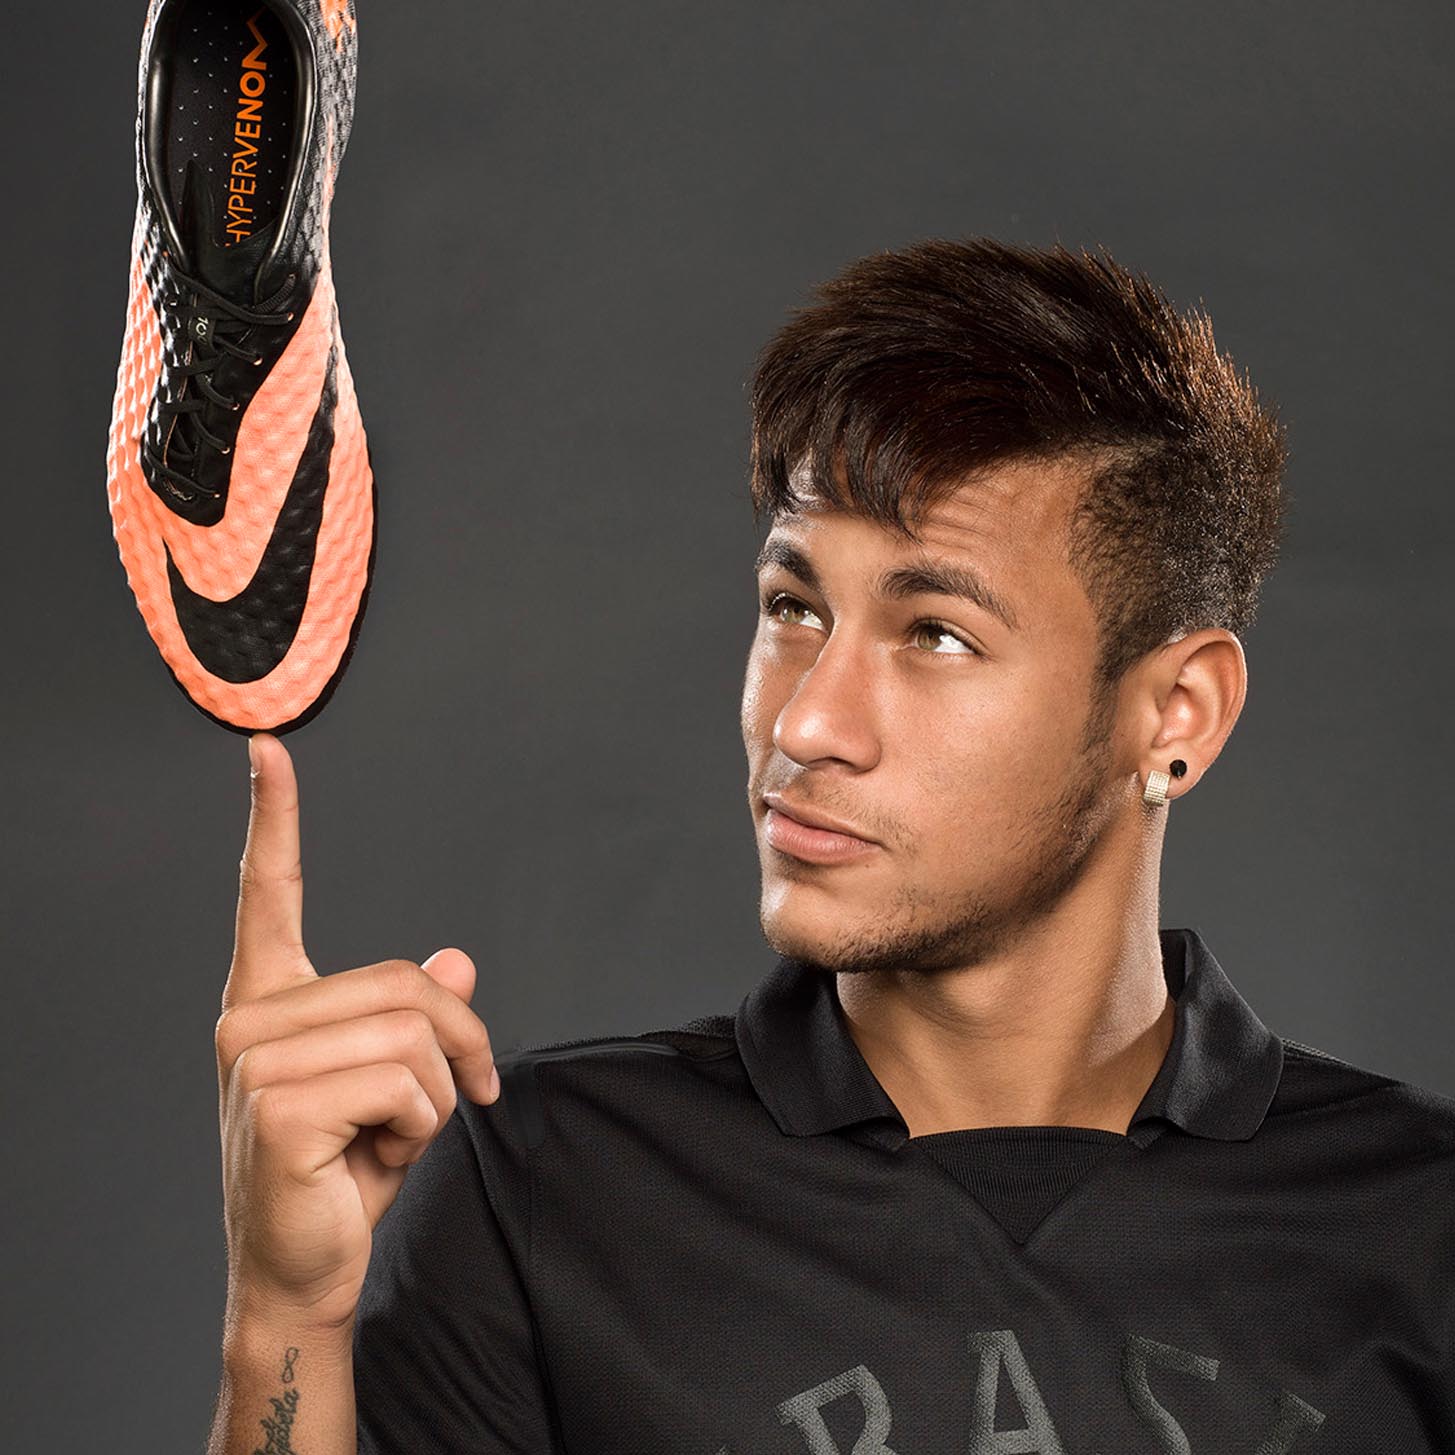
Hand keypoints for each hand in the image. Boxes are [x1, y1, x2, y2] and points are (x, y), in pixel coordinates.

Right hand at [214, 732, 498, 1331]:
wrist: (303, 1272)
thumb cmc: (343, 1175)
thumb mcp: (395, 1085)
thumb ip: (416, 1017)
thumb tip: (456, 962)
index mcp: (270, 1001)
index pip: (267, 894)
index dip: (272, 820)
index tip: (267, 750)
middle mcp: (250, 1018)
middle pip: (402, 982)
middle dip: (460, 1042)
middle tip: (469, 1093)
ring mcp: (254, 1058)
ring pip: (412, 1032)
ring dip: (437, 1093)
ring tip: (396, 1135)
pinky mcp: (278, 1101)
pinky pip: (405, 1080)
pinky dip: (422, 1121)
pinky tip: (377, 1155)